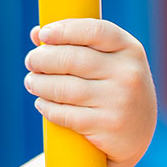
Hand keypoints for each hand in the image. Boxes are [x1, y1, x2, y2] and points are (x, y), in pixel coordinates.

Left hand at [24, 18, 156, 166]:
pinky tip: (42, 103)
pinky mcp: (107, 126)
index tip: (43, 34)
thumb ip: (76, 45)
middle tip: (31, 62)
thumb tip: (36, 33)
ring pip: (64, 88)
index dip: (64, 30)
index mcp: (130, 50)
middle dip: (41, 59)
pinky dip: (47, 107)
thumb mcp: (107, 63)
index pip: (94, 30)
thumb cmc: (113, 89)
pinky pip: (64, 114)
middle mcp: (128, 74)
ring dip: (39, 84)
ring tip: (32, 83)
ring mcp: (120, 101)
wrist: (135, 136)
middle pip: (71, 59)